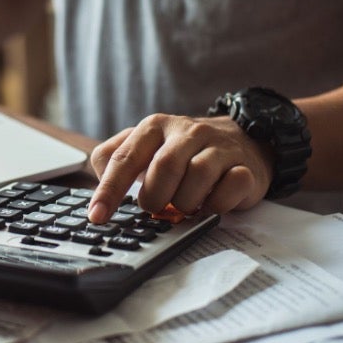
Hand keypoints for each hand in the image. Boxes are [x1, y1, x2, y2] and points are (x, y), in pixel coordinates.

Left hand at [87, 114, 273, 223]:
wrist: (243, 141)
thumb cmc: (184, 152)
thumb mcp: (146, 147)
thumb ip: (116, 160)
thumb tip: (98, 189)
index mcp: (155, 126)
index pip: (124, 158)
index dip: (109, 190)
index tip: (97, 216)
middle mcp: (186, 131)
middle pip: (164, 168)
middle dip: (155, 197)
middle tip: (156, 208)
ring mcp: (218, 147)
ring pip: (198, 177)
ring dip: (186, 202)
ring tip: (185, 205)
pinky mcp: (245, 167)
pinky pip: (230, 188)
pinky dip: (216, 205)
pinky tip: (210, 205)